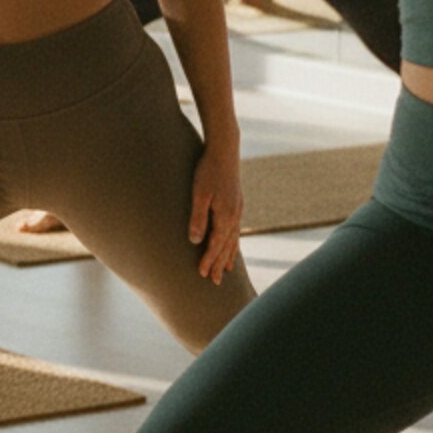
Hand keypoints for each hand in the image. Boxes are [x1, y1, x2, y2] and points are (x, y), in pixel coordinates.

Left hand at [187, 137, 243, 282]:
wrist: (224, 151)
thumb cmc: (207, 171)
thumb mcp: (198, 194)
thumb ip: (198, 218)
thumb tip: (195, 241)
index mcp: (225, 216)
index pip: (216, 245)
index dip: (209, 260)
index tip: (203, 275)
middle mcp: (234, 216)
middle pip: (227, 246)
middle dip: (220, 264)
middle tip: (215, 282)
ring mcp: (237, 210)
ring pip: (233, 239)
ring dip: (228, 256)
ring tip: (226, 270)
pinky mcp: (236, 204)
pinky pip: (235, 230)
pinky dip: (233, 242)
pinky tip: (231, 245)